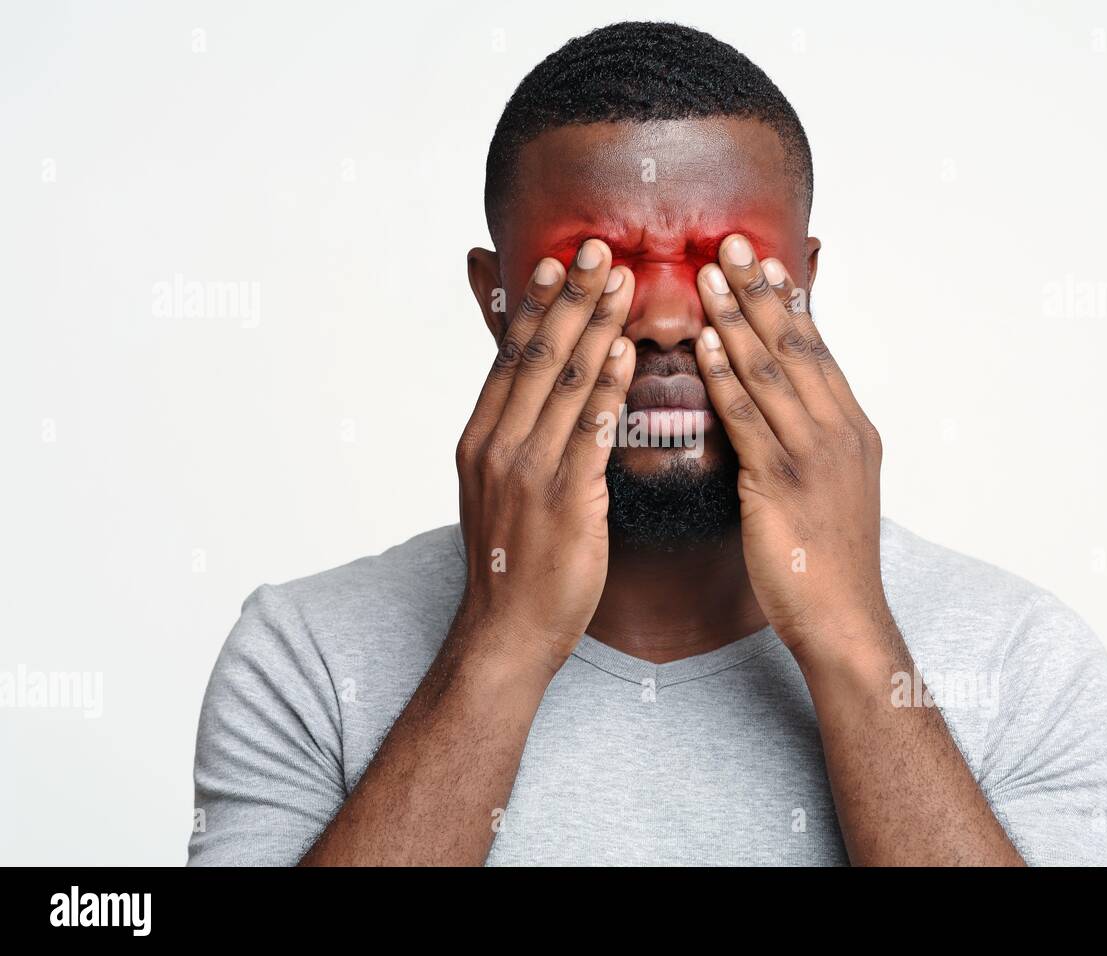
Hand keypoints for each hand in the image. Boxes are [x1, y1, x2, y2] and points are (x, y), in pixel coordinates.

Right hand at [455, 239, 635, 674]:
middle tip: (598, 248)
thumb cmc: (513, 562)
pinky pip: (589, 432)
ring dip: (596, 326)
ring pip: (565, 383)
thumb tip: (539, 398)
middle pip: (538, 356)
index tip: (559, 261)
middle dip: (571, 297)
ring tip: (623, 281)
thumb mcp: (499, 490)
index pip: (512, 357)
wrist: (507, 631)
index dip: (538, 305)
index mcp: (480, 437)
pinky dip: (607, 387)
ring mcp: (527, 470)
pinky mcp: (563, 499)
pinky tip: (625, 353)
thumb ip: (518, 437)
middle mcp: (498, 445)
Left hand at [693, 234, 886, 659]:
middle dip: (761, 290)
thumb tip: (772, 412)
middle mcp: (840, 432)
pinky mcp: (783, 484)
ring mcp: (815, 456)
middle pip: (796, 346)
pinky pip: (751, 419)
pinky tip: (708, 343)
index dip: (788, 302)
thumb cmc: (827, 564)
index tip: (766, 260)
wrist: (843, 622)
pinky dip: (728, 376)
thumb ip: (803, 444)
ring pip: (772, 372)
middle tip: (731, 242)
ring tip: (710, 273)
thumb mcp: (827, 492)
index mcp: (852, 430)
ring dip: (738, 317)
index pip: (816, 351)